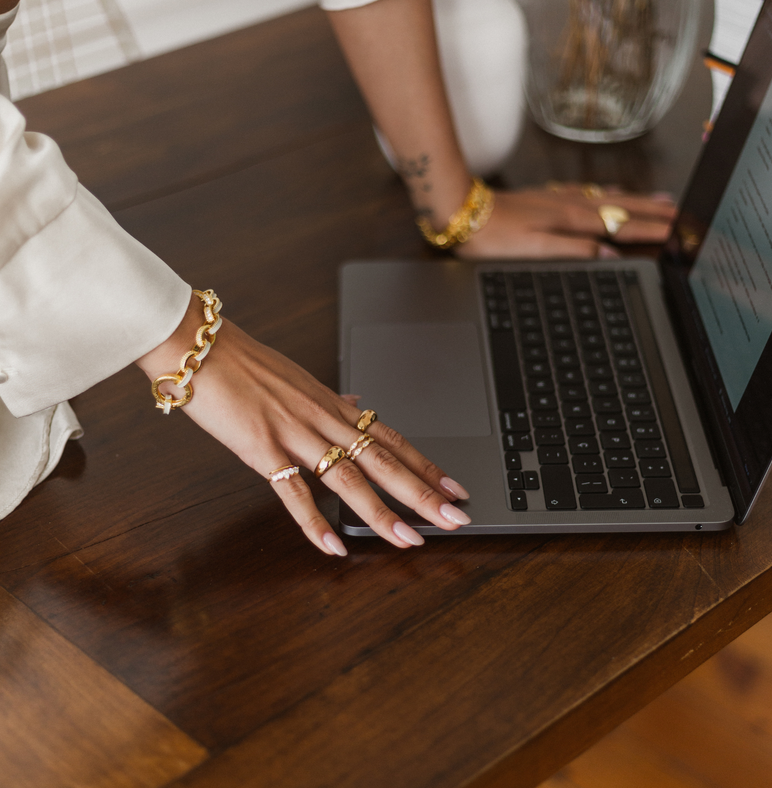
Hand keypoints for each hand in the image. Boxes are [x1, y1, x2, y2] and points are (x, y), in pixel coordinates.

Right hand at [137, 300, 470, 556]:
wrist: (198, 343)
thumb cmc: (243, 362)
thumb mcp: (297, 379)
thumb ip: (330, 399)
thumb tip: (357, 404)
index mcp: (331, 404)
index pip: (390, 438)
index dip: (425, 464)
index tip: (454, 486)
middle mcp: (322, 418)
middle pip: (382, 459)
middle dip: (422, 491)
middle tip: (455, 517)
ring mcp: (294, 432)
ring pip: (349, 477)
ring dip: (383, 512)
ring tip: (411, 539)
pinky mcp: (261, 448)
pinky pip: (293, 492)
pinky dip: (314, 522)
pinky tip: (333, 546)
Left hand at [457, 183, 676, 259]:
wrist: (463, 212)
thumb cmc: (493, 237)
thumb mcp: (534, 252)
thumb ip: (574, 252)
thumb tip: (609, 256)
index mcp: (572, 220)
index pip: (622, 226)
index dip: (652, 230)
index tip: (677, 232)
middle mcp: (571, 205)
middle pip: (622, 208)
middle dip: (654, 212)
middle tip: (682, 215)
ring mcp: (560, 199)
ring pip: (609, 198)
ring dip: (637, 200)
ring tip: (661, 201)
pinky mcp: (548, 197)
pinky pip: (591, 193)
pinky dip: (611, 193)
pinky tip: (612, 194)